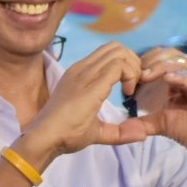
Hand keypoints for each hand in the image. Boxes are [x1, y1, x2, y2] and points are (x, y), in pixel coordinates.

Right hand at [24, 43, 149, 159]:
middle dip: (133, 63)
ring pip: (119, 52)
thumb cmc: (65, 136)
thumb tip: (142, 135)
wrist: (44, 139)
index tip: (129, 89)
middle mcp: (82, 68)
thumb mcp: (97, 131)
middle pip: (116, 47)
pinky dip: (130, 75)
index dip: (127, 66)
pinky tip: (127, 94)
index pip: (109, 53)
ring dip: (133, 68)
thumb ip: (118, 131)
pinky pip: (118, 65)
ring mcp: (84, 73)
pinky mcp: (90, 83)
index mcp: (80, 75)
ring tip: (130, 90)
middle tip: (133, 87)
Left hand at [131, 47, 186, 166]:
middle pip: (171, 54)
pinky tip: (167, 80)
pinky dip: (181, 78)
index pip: (162, 56)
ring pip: (182, 64)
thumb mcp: (164, 123)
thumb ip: (145, 121)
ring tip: (145, 75)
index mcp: (183, 76)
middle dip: (150, 60)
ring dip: (162, 67)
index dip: (145, 61)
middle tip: (135, 73)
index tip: (128, 73)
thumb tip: (122, 124)